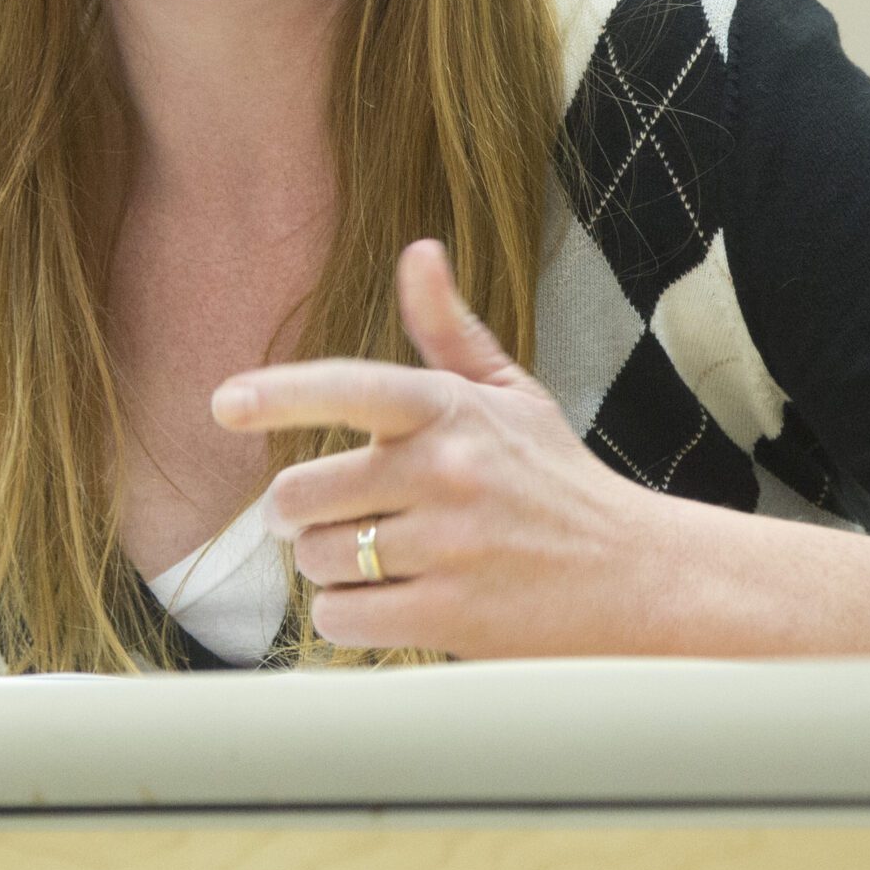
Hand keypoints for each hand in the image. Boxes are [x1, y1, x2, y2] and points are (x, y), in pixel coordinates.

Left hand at [210, 239, 672, 657]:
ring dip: (329, 566)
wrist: (643, 580)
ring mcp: (448, 546)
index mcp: (450, 412)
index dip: (279, 394)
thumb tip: (419, 251)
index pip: (349, 389)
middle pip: (301, 495)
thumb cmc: (560, 485)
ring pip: (316, 559)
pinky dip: (350, 615)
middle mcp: (446, 472)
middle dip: (297, 515)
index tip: (225, 403)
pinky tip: (393, 600)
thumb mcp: (511, 396)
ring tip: (383, 558)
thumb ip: (448, 331)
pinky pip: (342, 617)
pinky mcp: (449, 616)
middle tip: (326, 518)